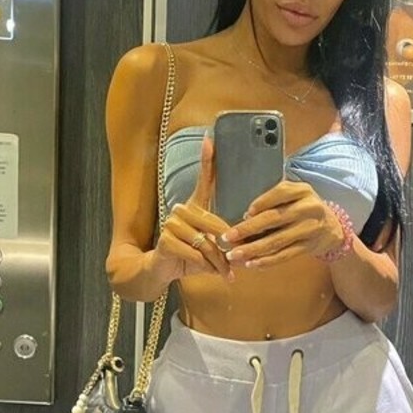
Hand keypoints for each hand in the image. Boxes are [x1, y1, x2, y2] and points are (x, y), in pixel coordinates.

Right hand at [154, 134, 234, 282]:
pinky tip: (209, 272)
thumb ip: (227, 239)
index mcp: (195, 206)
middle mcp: (182, 209)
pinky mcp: (166, 239)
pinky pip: (195, 253)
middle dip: (229, 245)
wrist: (162, 270)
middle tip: (238, 258)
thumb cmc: (192, 256)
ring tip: (226, 272)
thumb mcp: (212, 245)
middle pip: (214, 222)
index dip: (207, 160)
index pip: (203, 180)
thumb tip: (249, 238)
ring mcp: (172, 223)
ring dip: (219, 261)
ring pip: (207, 242)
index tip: (210, 140)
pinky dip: (206, 267)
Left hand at [219, 181, 344, 269]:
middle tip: (227, 237)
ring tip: (233, 255)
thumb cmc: (303, 208)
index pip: (280, 193)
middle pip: (274, 219)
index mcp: (302, 190)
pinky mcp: (309, 247)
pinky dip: (267, 261)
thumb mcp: (296, 195)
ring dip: (252, 249)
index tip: (243, 213)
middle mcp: (309, 208)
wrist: (332, 227)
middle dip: (248, 229)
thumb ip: (275, 197)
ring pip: (277, 241)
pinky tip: (251, 264)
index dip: (261, 203)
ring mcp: (310, 229)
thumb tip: (244, 214)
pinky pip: (285, 255)